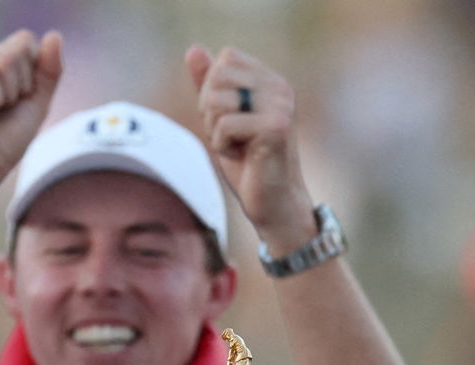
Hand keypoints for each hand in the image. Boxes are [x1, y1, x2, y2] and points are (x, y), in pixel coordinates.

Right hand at [0, 29, 62, 193]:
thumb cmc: (6, 142)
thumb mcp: (36, 102)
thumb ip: (48, 71)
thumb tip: (54, 35)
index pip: (24, 42)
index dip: (32, 75)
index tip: (16, 101)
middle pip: (15, 51)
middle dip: (20, 87)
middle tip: (1, 110)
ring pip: (1, 63)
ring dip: (7, 96)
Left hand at [185, 44, 317, 253]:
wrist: (275, 205)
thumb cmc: (249, 164)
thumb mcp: (222, 119)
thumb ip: (209, 84)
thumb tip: (193, 49)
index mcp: (273, 81)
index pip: (226, 59)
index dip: (214, 89)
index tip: (231, 119)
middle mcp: (281, 88)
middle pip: (218, 77)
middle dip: (212, 110)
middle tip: (232, 136)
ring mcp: (280, 107)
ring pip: (218, 100)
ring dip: (216, 130)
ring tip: (239, 147)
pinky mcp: (275, 128)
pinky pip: (224, 125)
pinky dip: (223, 146)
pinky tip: (243, 158)